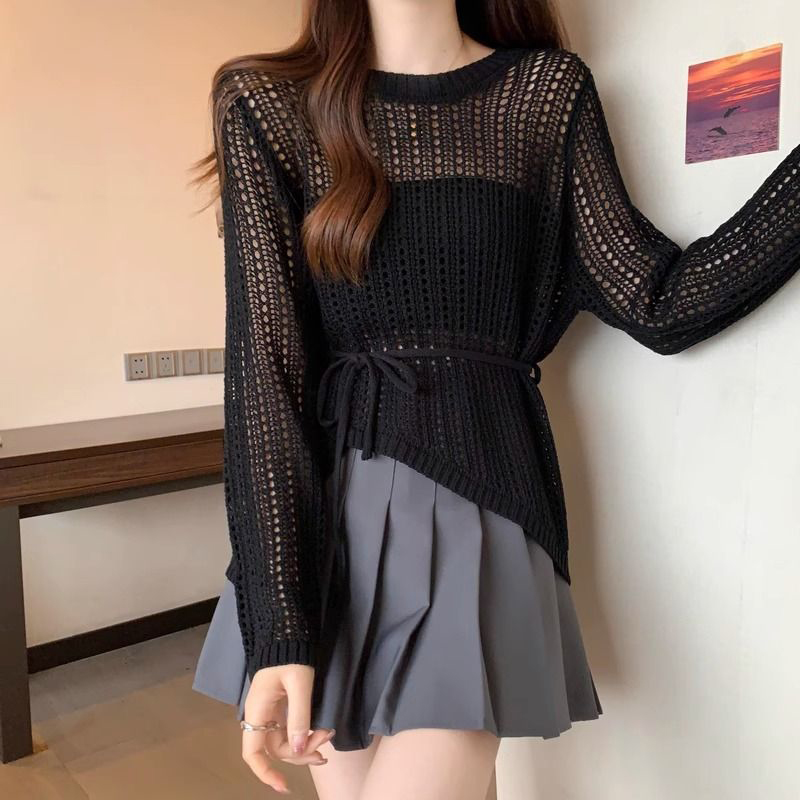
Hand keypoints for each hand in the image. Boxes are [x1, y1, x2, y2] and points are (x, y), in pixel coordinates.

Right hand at [240, 663, 334, 793]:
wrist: (287, 632)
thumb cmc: (291, 654)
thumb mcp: (299, 684)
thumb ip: (299, 716)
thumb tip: (298, 750)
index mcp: (258, 711)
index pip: (252, 753)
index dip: (265, 773)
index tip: (284, 785)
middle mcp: (261, 716)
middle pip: (276, 750)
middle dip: (300, 754)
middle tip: (324, 745)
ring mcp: (271, 713)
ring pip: (286, 742)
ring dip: (305, 746)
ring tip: (327, 739)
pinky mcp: (281, 708)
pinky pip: (291, 730)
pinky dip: (305, 736)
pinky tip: (321, 735)